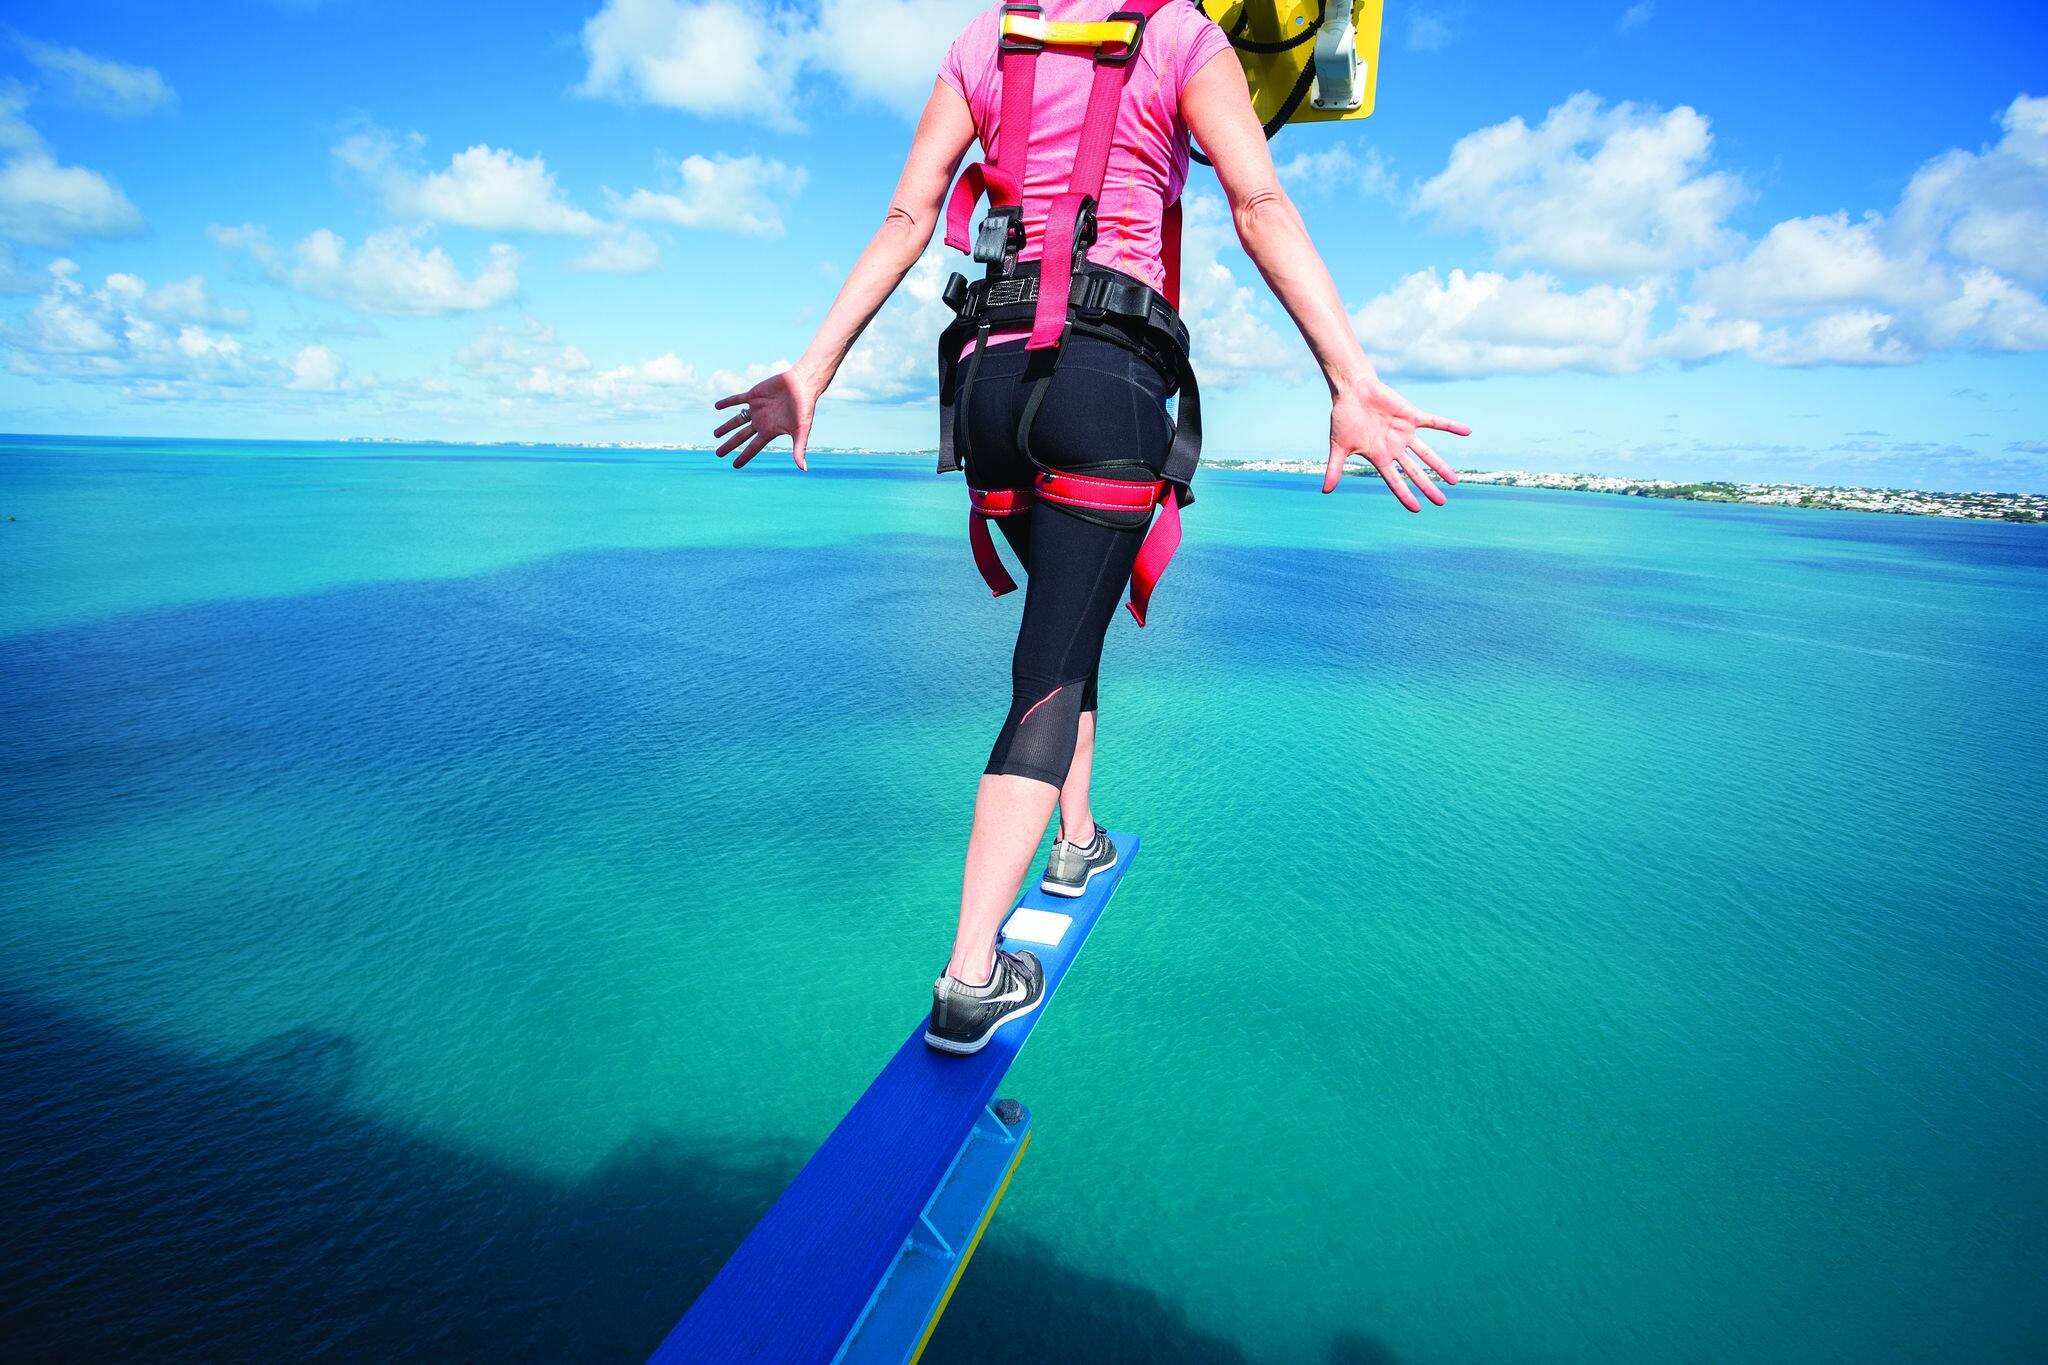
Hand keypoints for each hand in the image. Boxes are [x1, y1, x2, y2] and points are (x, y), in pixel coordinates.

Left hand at [712, 367, 819, 469]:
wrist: (802, 385)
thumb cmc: (804, 408)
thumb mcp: (801, 430)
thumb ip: (799, 449)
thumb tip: (803, 469)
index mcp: (769, 431)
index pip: (753, 448)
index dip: (743, 457)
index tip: (734, 466)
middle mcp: (761, 421)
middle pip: (741, 436)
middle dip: (729, 445)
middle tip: (718, 454)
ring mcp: (757, 408)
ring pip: (737, 420)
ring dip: (726, 427)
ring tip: (715, 434)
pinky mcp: (754, 395)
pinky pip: (737, 400)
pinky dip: (727, 403)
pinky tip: (717, 407)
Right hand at [1325, 377, 1469, 510]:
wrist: (1352, 391)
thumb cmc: (1344, 417)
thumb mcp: (1338, 446)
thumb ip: (1334, 469)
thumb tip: (1325, 491)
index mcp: (1379, 457)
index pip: (1395, 481)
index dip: (1406, 495)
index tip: (1417, 509)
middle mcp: (1395, 448)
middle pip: (1415, 472)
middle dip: (1428, 487)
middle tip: (1441, 502)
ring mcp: (1404, 433)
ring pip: (1426, 454)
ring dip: (1441, 467)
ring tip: (1454, 481)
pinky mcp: (1411, 416)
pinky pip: (1435, 422)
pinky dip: (1450, 426)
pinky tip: (1467, 432)